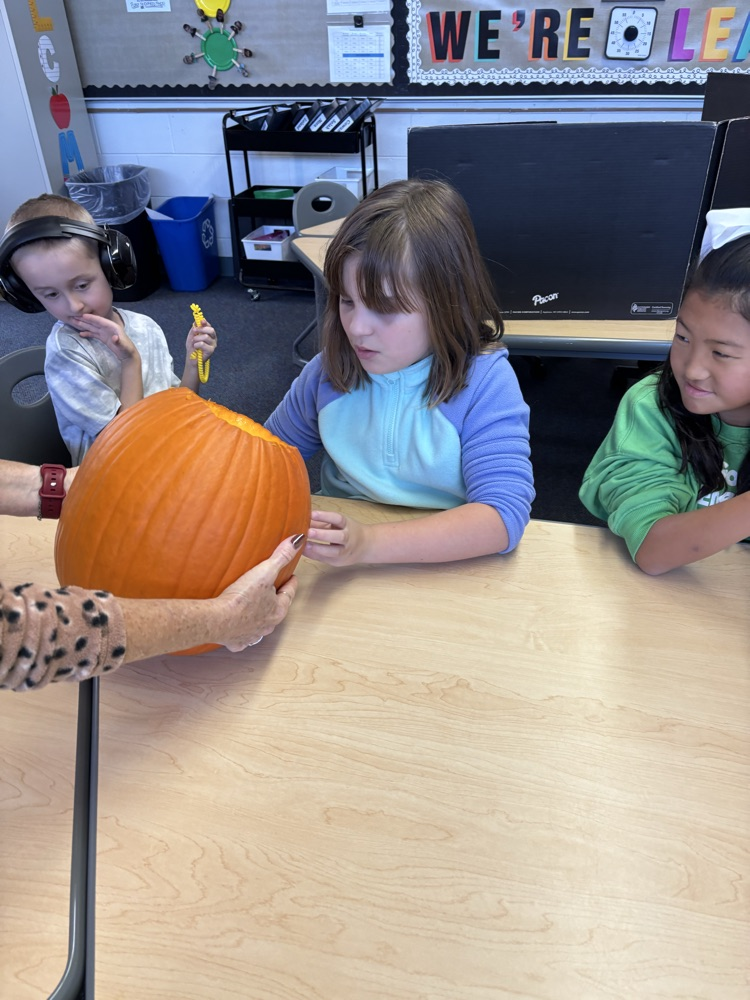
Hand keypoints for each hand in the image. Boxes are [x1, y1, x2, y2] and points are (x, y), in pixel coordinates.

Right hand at [71, 313, 137, 361]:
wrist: (128, 355)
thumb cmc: (127, 350)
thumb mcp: (124, 347)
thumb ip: (119, 342)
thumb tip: (115, 338)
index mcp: (113, 327)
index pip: (101, 321)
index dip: (92, 318)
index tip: (83, 315)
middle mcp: (108, 328)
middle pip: (95, 322)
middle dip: (85, 320)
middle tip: (74, 316)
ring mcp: (105, 333)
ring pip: (93, 327)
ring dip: (84, 325)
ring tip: (75, 322)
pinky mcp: (104, 338)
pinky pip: (94, 334)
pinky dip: (88, 333)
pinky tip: (81, 333)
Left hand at [187, 320, 216, 359]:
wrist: (191, 358)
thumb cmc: (193, 347)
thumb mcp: (192, 335)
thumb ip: (195, 328)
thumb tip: (196, 321)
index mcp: (210, 334)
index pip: (209, 326)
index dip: (205, 323)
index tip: (201, 321)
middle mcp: (213, 339)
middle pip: (211, 330)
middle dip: (201, 329)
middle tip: (194, 331)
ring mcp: (213, 345)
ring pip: (205, 337)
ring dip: (196, 339)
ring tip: (193, 342)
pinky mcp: (211, 351)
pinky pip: (202, 344)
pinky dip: (196, 345)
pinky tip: (196, 347)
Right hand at [214, 533, 302, 650]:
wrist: (216, 620)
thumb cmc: (241, 598)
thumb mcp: (264, 572)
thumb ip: (281, 556)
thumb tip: (297, 541)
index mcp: (277, 611)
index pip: (289, 594)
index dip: (291, 584)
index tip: (292, 578)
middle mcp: (267, 625)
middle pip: (276, 610)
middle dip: (277, 600)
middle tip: (275, 590)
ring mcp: (251, 635)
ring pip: (261, 625)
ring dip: (261, 617)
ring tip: (257, 607)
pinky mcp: (235, 641)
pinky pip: (242, 638)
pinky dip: (242, 633)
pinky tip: (238, 629)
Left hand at [303, 509, 369, 566]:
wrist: (366, 546)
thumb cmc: (346, 531)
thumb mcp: (337, 524)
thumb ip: (321, 522)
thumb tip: (301, 518)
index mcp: (347, 525)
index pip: (338, 519)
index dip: (325, 516)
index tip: (311, 514)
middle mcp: (348, 539)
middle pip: (339, 537)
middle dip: (322, 535)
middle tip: (307, 532)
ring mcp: (345, 552)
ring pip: (333, 552)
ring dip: (317, 548)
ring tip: (304, 545)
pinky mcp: (338, 562)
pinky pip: (325, 559)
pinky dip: (314, 555)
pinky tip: (303, 551)